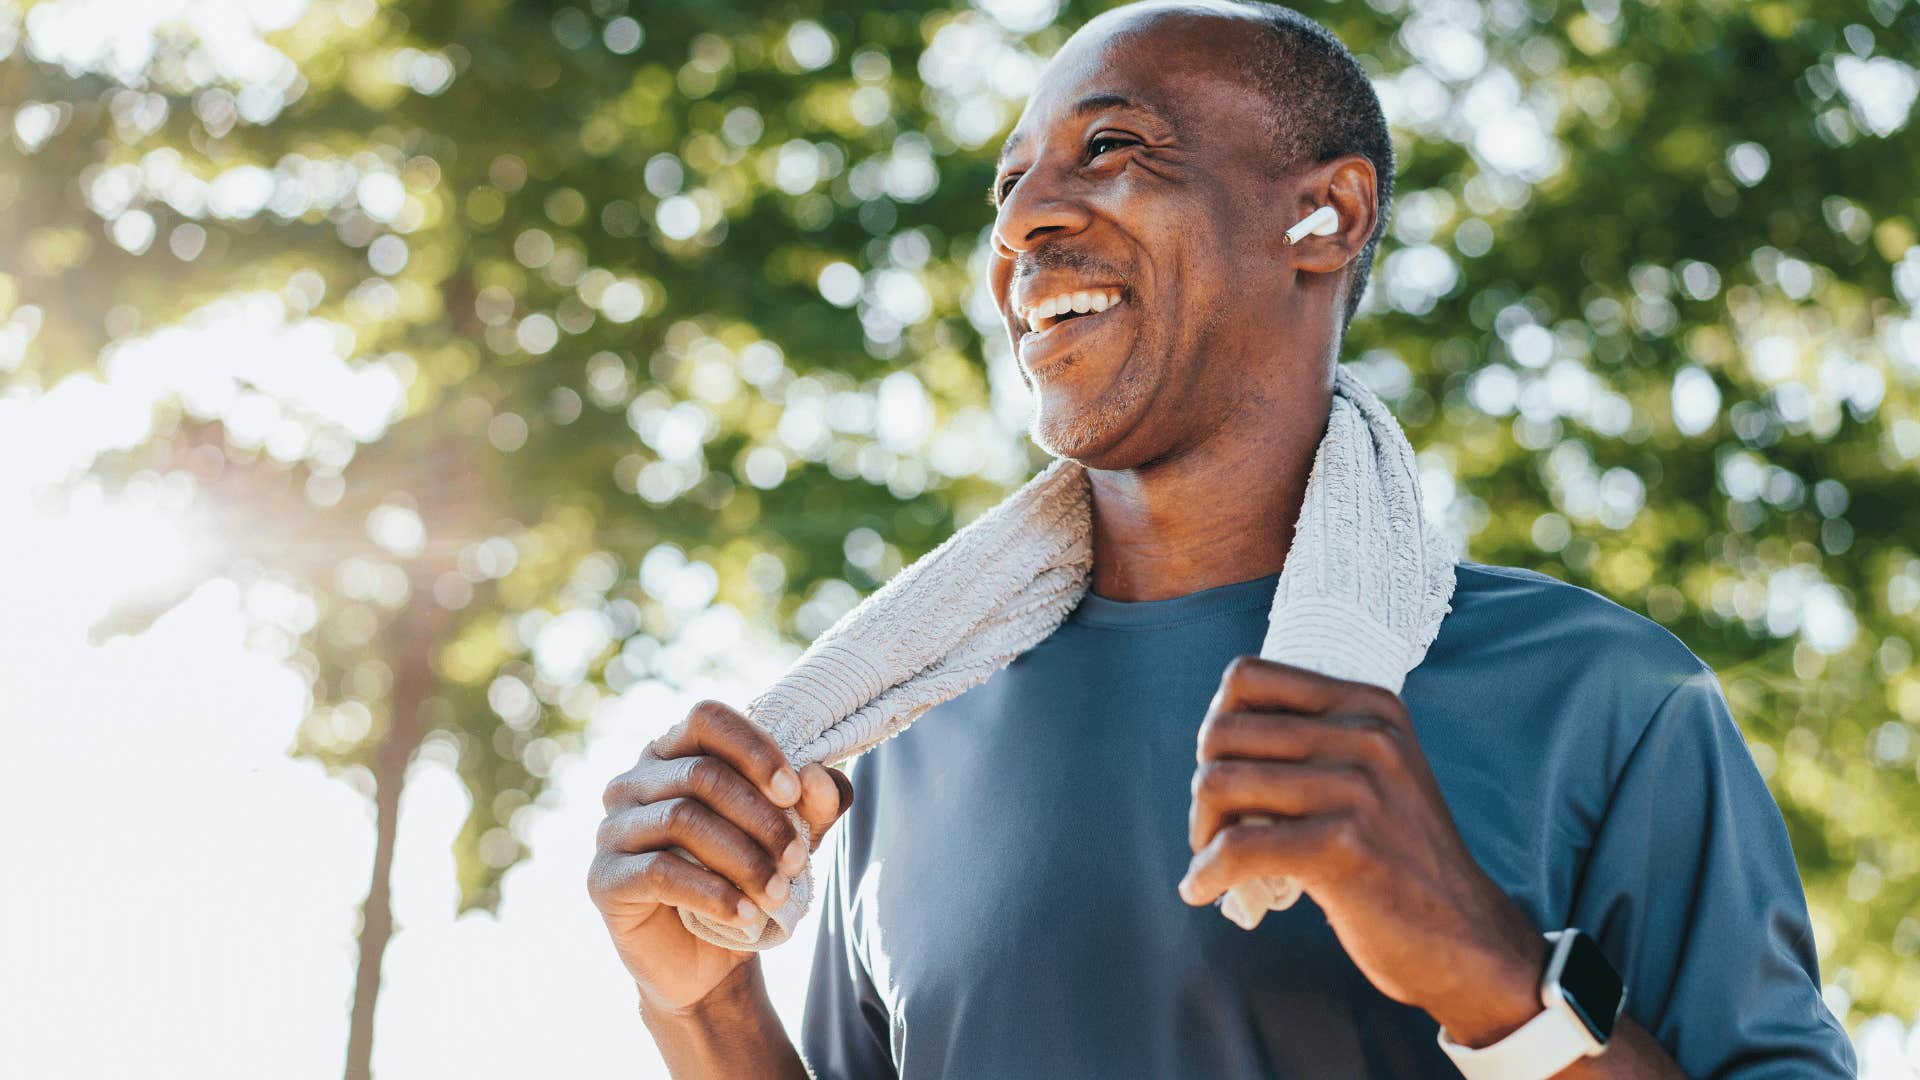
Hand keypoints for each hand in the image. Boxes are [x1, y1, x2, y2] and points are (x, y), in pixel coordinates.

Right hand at [588, 699, 853, 1013]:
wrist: (707, 960)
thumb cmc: (745, 879)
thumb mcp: (792, 836)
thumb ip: (813, 803)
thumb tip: (817, 776)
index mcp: (675, 753)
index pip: (707, 720)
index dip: (753, 749)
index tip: (792, 792)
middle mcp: (633, 781)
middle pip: (702, 775)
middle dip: (760, 818)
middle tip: (796, 860)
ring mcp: (613, 828)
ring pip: (682, 820)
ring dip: (742, 858)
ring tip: (777, 892)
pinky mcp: (604, 878)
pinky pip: (660, 873)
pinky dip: (713, 893)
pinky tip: (746, 914)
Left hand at [1178, 657, 1547, 1042]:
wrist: (1465, 935)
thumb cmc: (1399, 857)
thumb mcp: (1375, 773)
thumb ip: (1315, 741)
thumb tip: (1216, 732)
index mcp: (1369, 705)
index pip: (1248, 677)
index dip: (1218, 723)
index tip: (1224, 768)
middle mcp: (1366, 735)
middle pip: (1223, 732)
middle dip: (1203, 787)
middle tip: (1215, 828)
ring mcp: (1357, 789)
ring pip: (1220, 783)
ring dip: (1201, 829)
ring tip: (1212, 859)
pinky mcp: (1342, 847)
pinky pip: (1237, 847)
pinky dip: (1206, 872)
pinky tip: (1202, 889)